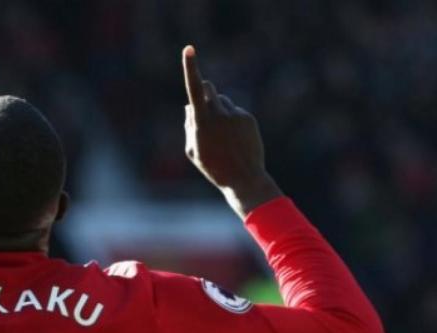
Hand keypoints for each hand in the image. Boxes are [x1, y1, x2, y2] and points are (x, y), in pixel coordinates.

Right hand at [182, 45, 279, 217]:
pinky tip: (235, 139)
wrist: (244, 179)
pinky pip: (235, 111)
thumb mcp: (193, 150)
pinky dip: (231, 120)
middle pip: (209, 88)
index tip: (188, 49)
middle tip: (203, 101)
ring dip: (218, 109)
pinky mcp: (247, 118)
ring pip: (222, 101)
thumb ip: (188, 125)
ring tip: (222, 135)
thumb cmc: (213, 167)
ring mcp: (234, 115)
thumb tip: (190, 106)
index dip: (190, 68)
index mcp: (202, 122)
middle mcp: (219, 114)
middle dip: (205, 90)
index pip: (194, 89)